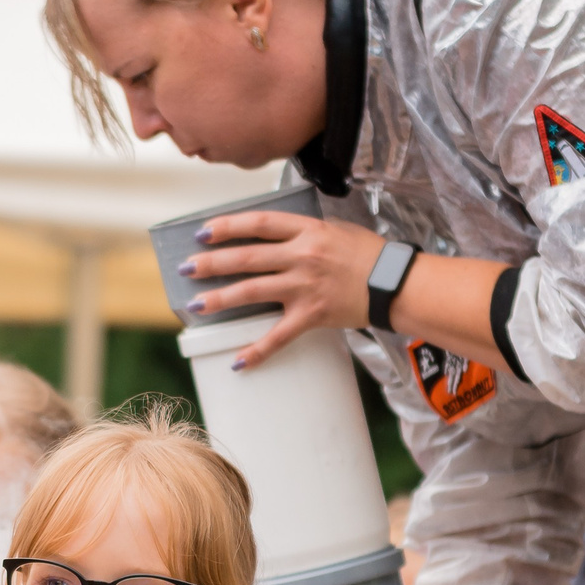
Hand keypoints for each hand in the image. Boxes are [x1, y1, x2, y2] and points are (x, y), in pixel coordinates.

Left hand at [179, 210, 383, 368]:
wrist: (397, 283)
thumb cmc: (369, 254)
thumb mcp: (336, 229)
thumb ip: (304, 230)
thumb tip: (274, 232)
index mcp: (308, 231)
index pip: (259, 224)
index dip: (228, 227)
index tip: (203, 232)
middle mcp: (303, 256)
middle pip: (247, 258)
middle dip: (212, 262)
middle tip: (187, 267)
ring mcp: (306, 287)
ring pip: (253, 291)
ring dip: (221, 298)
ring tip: (197, 304)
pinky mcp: (312, 315)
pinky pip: (279, 336)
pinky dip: (257, 350)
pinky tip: (237, 360)